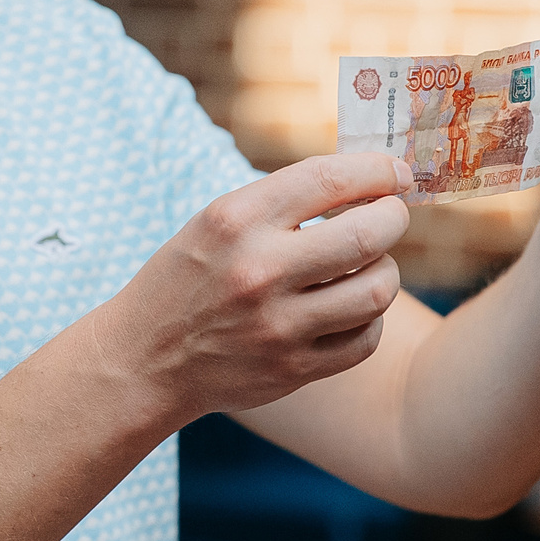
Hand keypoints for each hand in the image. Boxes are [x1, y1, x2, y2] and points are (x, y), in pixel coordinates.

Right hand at [98, 153, 410, 423]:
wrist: (143, 359)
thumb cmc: (189, 278)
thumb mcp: (216, 222)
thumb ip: (283, 201)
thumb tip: (368, 180)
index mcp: (235, 220)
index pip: (330, 178)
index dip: (378, 170)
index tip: (396, 173)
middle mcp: (258, 270)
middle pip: (368, 234)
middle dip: (394, 218)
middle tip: (391, 216)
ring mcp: (276, 325)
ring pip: (377, 291)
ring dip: (385, 272)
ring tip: (369, 266)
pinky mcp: (291, 370)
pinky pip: (364, 340)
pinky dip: (368, 320)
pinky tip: (350, 310)